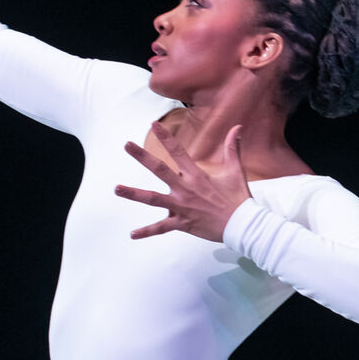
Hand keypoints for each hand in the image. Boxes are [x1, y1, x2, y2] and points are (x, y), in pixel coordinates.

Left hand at [116, 122, 251, 242]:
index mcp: (197, 176)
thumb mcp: (236, 172)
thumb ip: (233, 149)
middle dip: (142, 157)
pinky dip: (147, 231)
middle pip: (159, 170)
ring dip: (134, 193)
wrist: (242, 225)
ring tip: (117, 189)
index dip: (166, 137)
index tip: (154, 124)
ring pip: (153, 199)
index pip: (178, 152)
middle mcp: (185, 189)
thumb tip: (237, 128)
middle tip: (126, 145)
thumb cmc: (238, 199)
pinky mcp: (182, 223)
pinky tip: (132, 235)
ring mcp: (181, 207)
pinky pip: (161, 228)